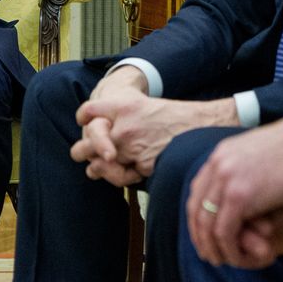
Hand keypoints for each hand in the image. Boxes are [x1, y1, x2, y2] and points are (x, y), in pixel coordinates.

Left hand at [73, 85, 236, 185]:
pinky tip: (131, 171)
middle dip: (83, 151)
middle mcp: (125, 126)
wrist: (202, 125)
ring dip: (100, 169)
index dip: (84, 118)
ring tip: (96, 169)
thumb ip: (119, 116)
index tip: (84, 122)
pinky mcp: (143, 165)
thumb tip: (95, 134)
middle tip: (80, 154)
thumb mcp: (143, 105)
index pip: (89, 111)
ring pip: (102, 165)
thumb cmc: (173, 116)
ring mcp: (133, 147)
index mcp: (125, 106)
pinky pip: (124, 176)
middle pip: (89, 143)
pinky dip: (126, 176)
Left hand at [187, 117, 282, 268]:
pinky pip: (224, 231)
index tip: (205, 232)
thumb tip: (245, 188)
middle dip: (200, 234)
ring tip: (221, 260)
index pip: (198, 190)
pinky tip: (237, 258)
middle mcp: (219, 164)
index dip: (199, 215)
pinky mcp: (239, 196)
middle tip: (208, 253)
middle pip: (196, 207)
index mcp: (223, 152)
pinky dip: (229, 249)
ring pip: (207, 223)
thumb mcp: (267, 155)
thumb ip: (250, 170)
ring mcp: (226, 179)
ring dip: (212, 246)